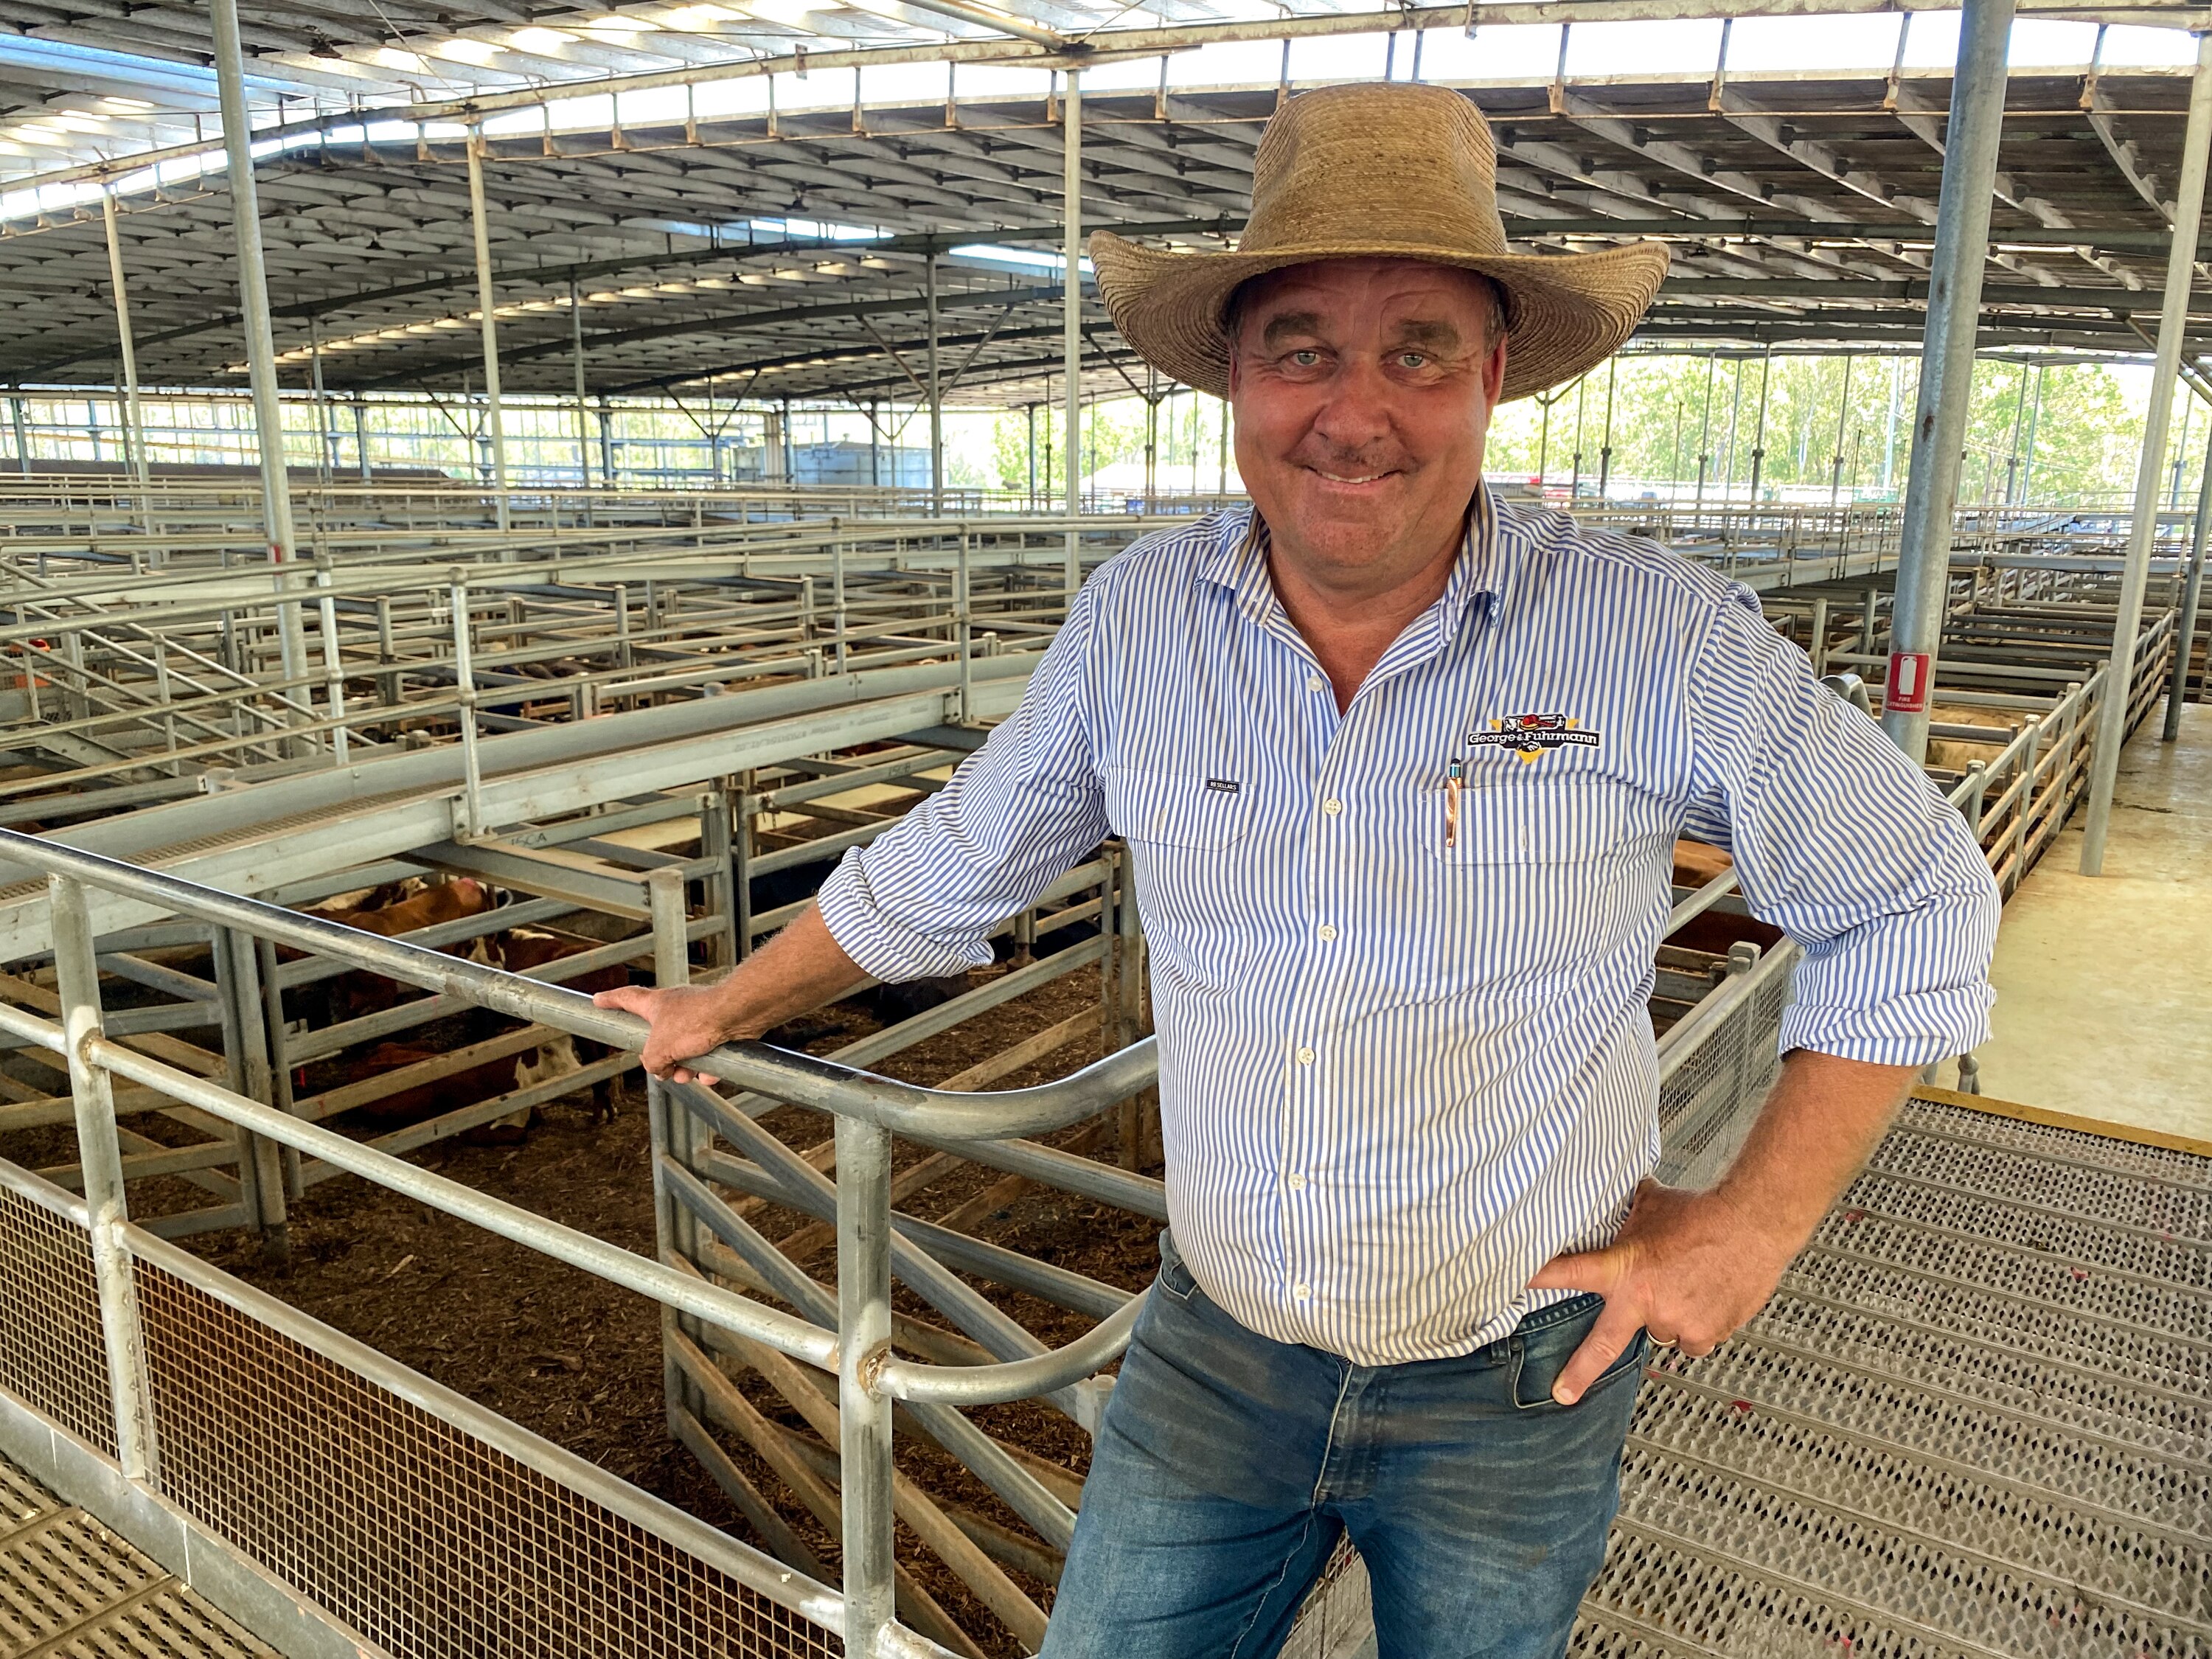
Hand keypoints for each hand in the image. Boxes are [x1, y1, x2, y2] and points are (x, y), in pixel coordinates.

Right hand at [593, 983, 739, 1084]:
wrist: (736, 1016)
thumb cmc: (697, 1021)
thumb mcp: (658, 1049)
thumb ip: (651, 1062)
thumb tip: (661, 1070)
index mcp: (656, 1004)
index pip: (626, 998)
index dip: (610, 1001)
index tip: (598, 1000)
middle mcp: (676, 1008)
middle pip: (658, 1037)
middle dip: (660, 1059)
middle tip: (663, 1069)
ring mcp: (698, 1018)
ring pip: (684, 1050)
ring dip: (684, 1067)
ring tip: (688, 1073)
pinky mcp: (718, 1029)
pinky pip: (706, 1054)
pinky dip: (706, 1066)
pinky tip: (710, 1073)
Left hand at [1527, 1178, 1792, 1405]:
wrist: (1752, 1222)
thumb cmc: (1702, 1211)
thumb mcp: (1650, 1205)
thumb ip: (1626, 1219)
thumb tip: (1608, 1199)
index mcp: (1624, 1266)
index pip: (1571, 1273)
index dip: (1539, 1280)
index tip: (1514, 1288)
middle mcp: (1645, 1300)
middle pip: (1604, 1345)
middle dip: (1579, 1373)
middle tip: (1562, 1394)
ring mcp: (1675, 1321)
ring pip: (1662, 1333)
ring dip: (1668, 1318)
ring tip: (1687, 1285)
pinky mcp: (1706, 1333)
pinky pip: (1694, 1340)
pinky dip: (1699, 1325)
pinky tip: (1708, 1298)